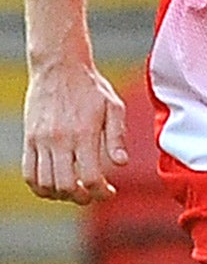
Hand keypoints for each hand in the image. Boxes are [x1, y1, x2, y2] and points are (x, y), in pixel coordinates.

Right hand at [23, 62, 127, 204]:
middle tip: (92, 194)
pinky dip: (40, 188)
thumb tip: (121, 163)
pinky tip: (54, 185)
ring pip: (46, 185)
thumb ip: (117, 136)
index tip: (109, 191)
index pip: (91, 177)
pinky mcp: (29, 139)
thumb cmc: (89, 85)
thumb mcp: (113, 105)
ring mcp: (41, 141)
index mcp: (84, 133)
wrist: (59, 65)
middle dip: (82, 197)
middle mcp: (60, 140)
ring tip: (75, 190)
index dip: (101, 192)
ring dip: (61, 195)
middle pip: (66, 186)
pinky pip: (29, 174)